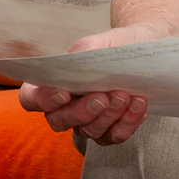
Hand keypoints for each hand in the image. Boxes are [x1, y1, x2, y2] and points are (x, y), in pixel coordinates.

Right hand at [18, 24, 166, 144]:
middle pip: (59, 121)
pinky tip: (139, 103)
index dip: (42, 100)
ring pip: (89, 131)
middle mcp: (65, 107)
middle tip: (103, 97)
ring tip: (126, 95)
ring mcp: (88, 122)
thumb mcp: (100, 43)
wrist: (147, 51)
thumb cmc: (116, 46)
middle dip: (81, 112)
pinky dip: (128, 121)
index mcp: (53, 82)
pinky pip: (114, 135)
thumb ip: (84, 55)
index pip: (31, 98)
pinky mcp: (111, 131)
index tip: (63, 94)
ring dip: (109, 115)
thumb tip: (76, 68)